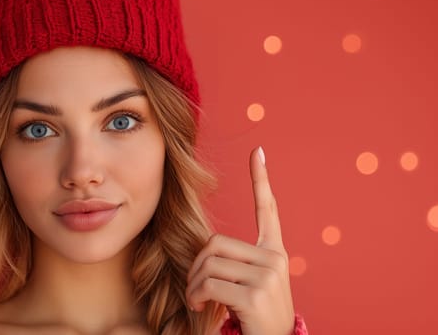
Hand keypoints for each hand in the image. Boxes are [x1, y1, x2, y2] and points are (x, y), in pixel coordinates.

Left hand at [186, 146, 295, 334]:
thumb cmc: (255, 317)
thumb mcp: (249, 284)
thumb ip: (236, 262)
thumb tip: (206, 250)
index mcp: (273, 253)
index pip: (268, 210)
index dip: (261, 180)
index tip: (258, 152)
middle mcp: (275, 258)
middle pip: (215, 243)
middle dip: (195, 266)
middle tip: (195, 289)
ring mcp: (268, 274)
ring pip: (208, 263)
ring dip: (193, 285)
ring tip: (198, 300)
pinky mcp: (256, 292)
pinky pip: (209, 283)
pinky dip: (195, 295)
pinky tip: (200, 307)